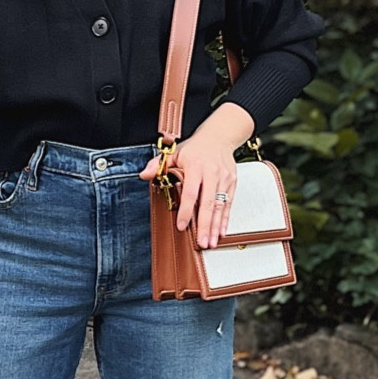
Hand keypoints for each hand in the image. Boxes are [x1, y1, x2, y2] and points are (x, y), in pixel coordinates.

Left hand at [140, 104, 253, 248]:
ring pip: (220, 206)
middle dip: (205, 225)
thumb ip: (158, 164)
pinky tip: (221, 231)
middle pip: (208, 204)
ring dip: (215, 226)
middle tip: (202, 242)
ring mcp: (224, 179)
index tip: (182, 226)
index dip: (186, 211)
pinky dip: (225, 219)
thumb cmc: (196, 147)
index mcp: (195, 166)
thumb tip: (144, 174)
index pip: (190, 193)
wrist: (220, 136)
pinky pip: (229, 204)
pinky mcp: (232, 183)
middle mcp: (212, 173)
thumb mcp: (175, 152)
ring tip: (211, 242)